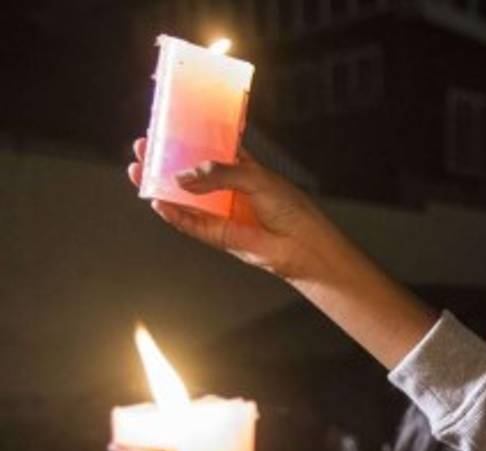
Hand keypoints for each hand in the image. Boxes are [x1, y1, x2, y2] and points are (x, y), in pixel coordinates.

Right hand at [128, 138, 346, 282]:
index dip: (186, 138)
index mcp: (240, 167)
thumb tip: (181, 177)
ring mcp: (220, 211)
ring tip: (138, 170)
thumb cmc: (289, 208)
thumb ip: (218, 172)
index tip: (163, 125)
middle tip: (143, 146)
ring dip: (160, 185)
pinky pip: (189, 224)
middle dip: (164, 160)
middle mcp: (227, 188)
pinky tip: (157, 201)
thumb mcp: (255, 177)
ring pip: (183, 197)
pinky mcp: (218, 235)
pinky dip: (172, 214)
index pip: (207, 148)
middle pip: (188, 172)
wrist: (303, 245)